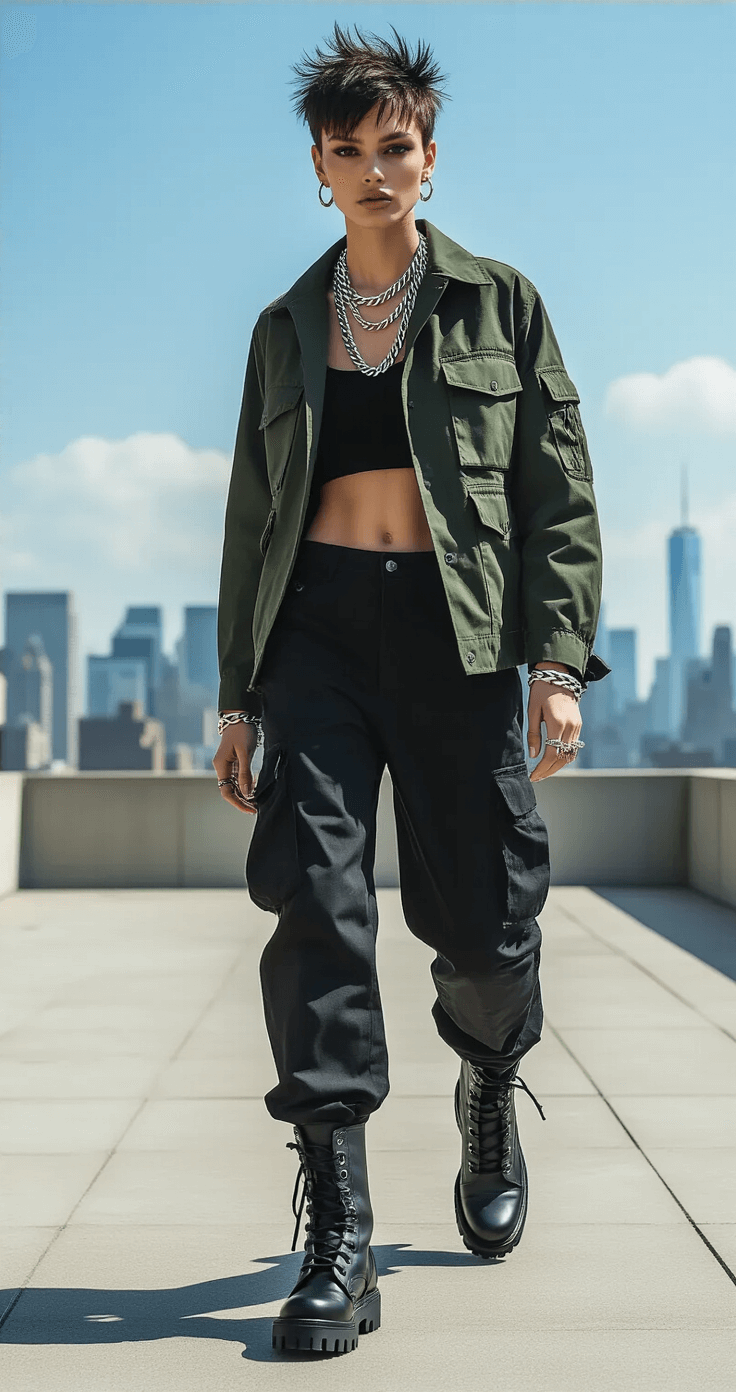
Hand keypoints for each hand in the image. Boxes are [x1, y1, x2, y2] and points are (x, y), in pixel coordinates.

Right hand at [212, 720, 259, 814]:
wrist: (240, 716)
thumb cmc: (242, 731)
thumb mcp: (245, 752)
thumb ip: (245, 773)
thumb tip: (246, 793)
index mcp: (221, 766)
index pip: (226, 791)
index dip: (238, 802)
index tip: (251, 809)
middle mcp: (221, 767)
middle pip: (229, 791)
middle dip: (242, 801)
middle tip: (256, 808)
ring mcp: (227, 765)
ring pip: (234, 786)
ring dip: (244, 794)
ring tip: (257, 801)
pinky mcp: (234, 762)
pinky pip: (238, 778)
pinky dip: (246, 785)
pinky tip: (255, 789)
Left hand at [527, 663, 582, 781]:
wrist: (559, 675)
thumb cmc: (541, 691)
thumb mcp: (533, 711)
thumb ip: (533, 734)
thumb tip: (533, 755)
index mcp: (557, 723)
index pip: (552, 754)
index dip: (542, 768)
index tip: (533, 776)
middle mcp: (570, 726)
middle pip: (562, 758)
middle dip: (549, 771)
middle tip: (537, 777)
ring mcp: (577, 726)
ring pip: (570, 754)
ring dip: (558, 765)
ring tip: (544, 771)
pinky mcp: (579, 724)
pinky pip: (574, 746)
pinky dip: (564, 756)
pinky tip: (554, 759)